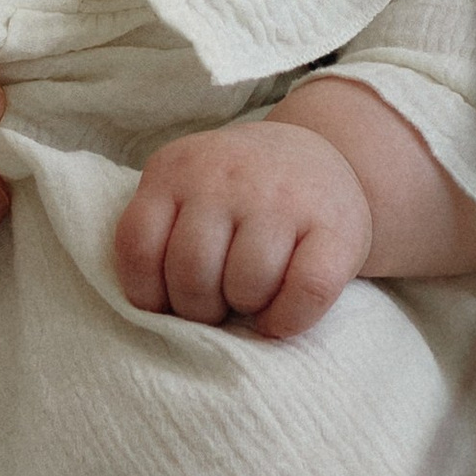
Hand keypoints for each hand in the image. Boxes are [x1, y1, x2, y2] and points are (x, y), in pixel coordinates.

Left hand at [113, 117, 371, 337]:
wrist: (320, 155)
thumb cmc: (240, 195)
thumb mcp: (186, 189)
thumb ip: (163, 232)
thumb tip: (158, 315)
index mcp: (176, 168)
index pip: (139, 247)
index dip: (148, 292)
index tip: (169, 299)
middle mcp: (226, 175)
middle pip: (191, 274)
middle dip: (200, 308)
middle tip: (218, 302)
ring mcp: (282, 198)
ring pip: (246, 286)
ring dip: (246, 310)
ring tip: (252, 296)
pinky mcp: (336, 227)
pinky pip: (305, 293)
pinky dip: (288, 319)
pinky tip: (282, 315)